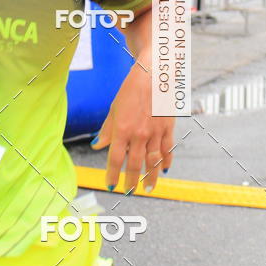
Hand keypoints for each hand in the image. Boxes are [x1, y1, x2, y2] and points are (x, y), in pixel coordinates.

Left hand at [90, 60, 174, 193]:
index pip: (115, 158)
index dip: (112, 174)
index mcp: (122, 129)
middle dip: (131, 180)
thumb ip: (107, 130)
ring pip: (153, 161)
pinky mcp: (168, 128)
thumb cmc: (131, 89)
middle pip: (135, 164)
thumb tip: (96, 146)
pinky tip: (164, 170)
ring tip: (148, 188)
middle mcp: (139, 134)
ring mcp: (156, 132)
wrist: (154, 74)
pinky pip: (168, 150)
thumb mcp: (114, 109)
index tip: (111, 185)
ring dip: (151, 177)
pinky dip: (166, 161)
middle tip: (129, 191)